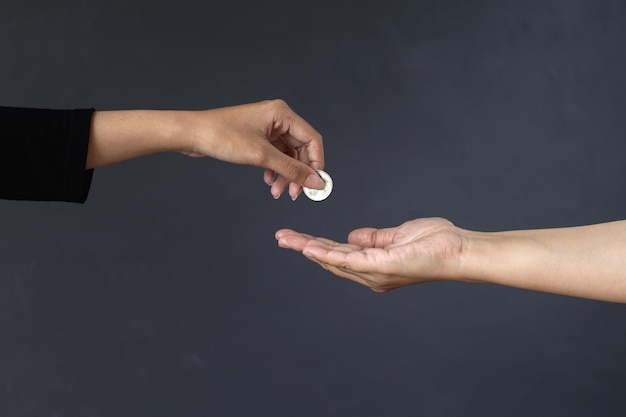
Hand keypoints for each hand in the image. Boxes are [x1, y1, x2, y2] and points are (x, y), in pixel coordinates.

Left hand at [185, 99, 324, 199]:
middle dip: (297, 173)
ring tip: (277, 191)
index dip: (316, 163)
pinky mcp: (257, 137)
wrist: (192, 134)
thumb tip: (314, 180)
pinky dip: (274, 170)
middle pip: (300, 149)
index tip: (315, 183)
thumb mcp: (261, 156)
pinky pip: (275, 155)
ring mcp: (267, 128)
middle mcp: (277, 118)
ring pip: (287, 155)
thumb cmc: (222, 136)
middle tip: (294, 193)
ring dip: (285, 174)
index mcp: (282, 113)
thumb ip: (291, 169)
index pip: (311, 139)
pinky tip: (268, 181)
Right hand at [276, 218, 463, 291]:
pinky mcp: (382, 266)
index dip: (316, 246)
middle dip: (304, 248)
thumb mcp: (397, 236)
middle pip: (330, 260)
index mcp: (373, 265)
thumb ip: (374, 238)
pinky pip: (349, 260)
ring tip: (286, 239)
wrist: (460, 250)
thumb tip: (352, 237)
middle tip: (281, 237)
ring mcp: (375, 272)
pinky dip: (326, 253)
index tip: (297, 237)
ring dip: (308, 249)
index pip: (339, 255)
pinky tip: (309, 246)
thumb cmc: (436, 244)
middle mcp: (371, 274)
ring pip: (334, 260)